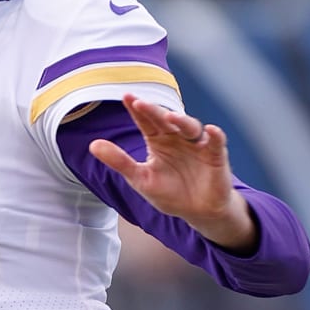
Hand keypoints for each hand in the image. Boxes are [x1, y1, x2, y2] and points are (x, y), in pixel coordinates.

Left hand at [89, 94, 256, 251]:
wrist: (196, 212)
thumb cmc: (169, 193)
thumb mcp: (140, 178)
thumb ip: (119, 161)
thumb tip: (92, 145)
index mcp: (158, 140)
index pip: (146, 121)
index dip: (136, 110)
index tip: (126, 97)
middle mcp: (177, 137)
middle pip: (165, 120)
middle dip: (154, 111)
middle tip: (140, 104)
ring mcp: (197, 145)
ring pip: (190, 127)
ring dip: (182, 121)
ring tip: (171, 118)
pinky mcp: (216, 156)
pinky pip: (217, 142)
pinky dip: (215, 136)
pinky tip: (211, 131)